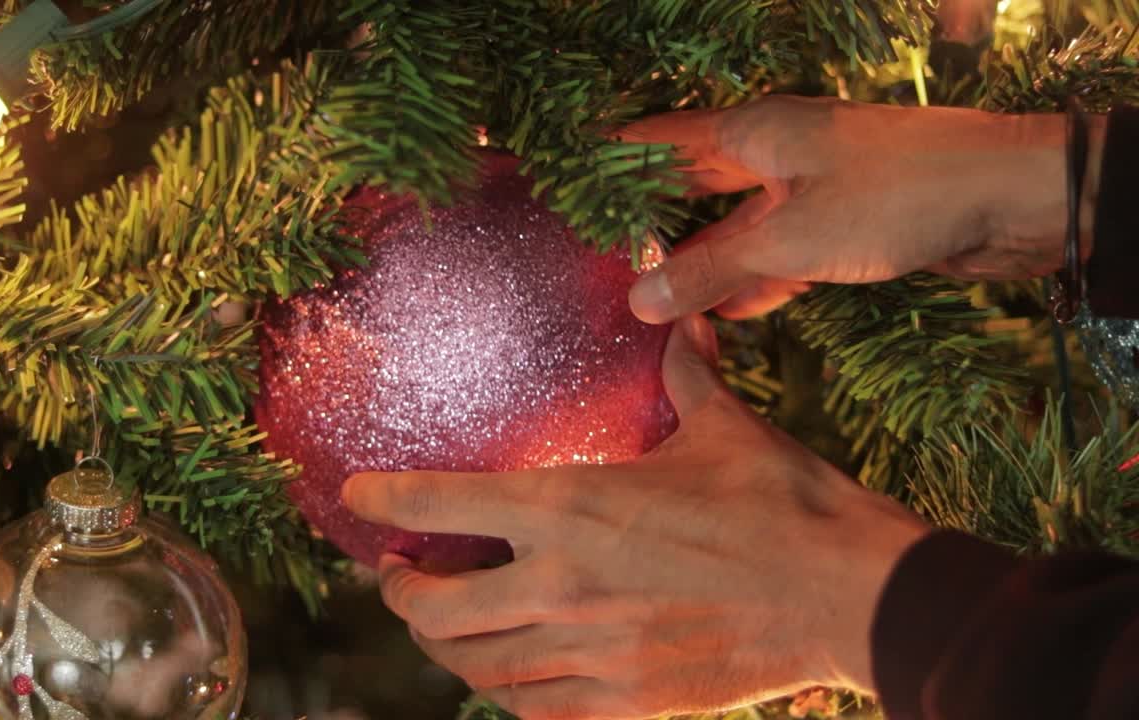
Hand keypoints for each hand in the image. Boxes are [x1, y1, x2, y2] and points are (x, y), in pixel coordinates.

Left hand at [342, 315, 928, 718]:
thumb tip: (678, 313)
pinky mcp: (627, 703)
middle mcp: (565, 584)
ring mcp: (591, 653)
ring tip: (440, 627)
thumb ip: (685, 373)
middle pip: (437, 607)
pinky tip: (505, 674)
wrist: (847, 596)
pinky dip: (504, 692)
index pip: (444, 501)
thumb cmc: (784, 503)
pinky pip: (534, 710)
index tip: (355, 496)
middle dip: (401, 593)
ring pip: (477, 667)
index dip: (384, 499)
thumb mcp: (725, 428)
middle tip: (399, 576)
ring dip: (443, 647)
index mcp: (575, 506)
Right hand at [621, 96, 1106, 323]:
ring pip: (733, 225)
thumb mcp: (790, 240)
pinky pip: (776, 252)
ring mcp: (808, 188)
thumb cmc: (896, 197)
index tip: (557, 184)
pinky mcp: (841, 224)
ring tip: (646, 298)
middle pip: (690, 183)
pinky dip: (749, 280)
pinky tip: (722, 315)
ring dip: (698, 261)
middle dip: (646, 220)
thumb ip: (710, 272)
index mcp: (751, 132)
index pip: (654, 141)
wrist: (1011, 199)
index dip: (605, 161)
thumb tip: (636, 301)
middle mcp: (773, 153)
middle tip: (594, 256)